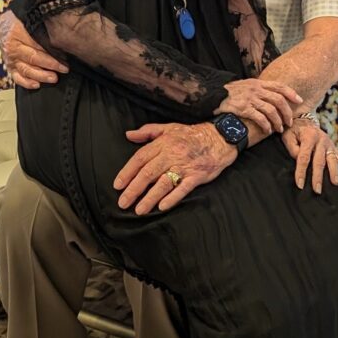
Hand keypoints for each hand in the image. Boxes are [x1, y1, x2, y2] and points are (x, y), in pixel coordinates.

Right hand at [0, 9, 68, 89]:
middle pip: (33, 58)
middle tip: (64, 68)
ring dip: (41, 75)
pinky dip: (27, 83)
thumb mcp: (28, 19)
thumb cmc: (20, 22)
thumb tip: (60, 32)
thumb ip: (41, 26)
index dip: (52, 51)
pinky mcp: (10, 67)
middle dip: (50, 64)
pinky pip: (17, 78)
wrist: (4, 27)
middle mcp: (12, 47)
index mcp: (17, 32)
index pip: (37, 44)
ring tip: (54, 78)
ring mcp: (10, 59)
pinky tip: (37, 85)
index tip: (65, 56)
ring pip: (26, 70)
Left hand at [114, 123, 235, 213]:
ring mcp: (185, 166)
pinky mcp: (197, 176)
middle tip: (123, 202)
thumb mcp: (169, 128)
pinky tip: (162, 207)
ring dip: (150, 197)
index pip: (140, 158)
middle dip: (134, 189)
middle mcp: (172, 154)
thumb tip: (129, 135)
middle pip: (148, 173)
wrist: (220, 138)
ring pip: (164, 183)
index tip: (117, 185)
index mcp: (164, 143)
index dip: (127, 172)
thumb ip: (148, 131)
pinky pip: (183, 188)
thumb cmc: (192, 134)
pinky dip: (172, 198)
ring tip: (139, 209)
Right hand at [216, 79, 301, 134]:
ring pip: (271, 110)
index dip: (291, 93)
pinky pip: (260, 118)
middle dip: (287, 112)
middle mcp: (256, 89)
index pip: (279, 86)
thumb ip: (259, 89)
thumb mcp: (246, 86)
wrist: (213, 96)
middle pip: (278, 100)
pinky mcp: (243, 108)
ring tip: (279, 129)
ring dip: (278, 121)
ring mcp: (250, 99)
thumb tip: (273, 95)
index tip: (299, 101)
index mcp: (258, 83)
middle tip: (289, 122)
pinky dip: (266, 125)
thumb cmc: (231, 93)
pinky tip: (268, 130)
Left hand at [281, 119, 337, 193]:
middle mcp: (321, 140)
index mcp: (309, 137)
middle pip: (319, 161)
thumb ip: (292, 147)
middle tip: (317, 190)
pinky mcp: (333, 147)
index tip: (300, 184)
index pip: (304, 157)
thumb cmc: (293, 130)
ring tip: (336, 183)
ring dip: (334, 172)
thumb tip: (298, 159)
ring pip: (332, 159)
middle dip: (318, 176)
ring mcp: (329, 144)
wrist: (303, 119)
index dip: (301, 171)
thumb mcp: (287, 135)